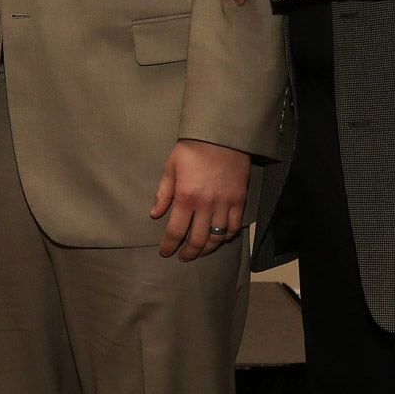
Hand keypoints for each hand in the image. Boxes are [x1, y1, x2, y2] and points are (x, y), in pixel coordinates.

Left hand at [150, 139, 250, 260]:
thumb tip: (154, 215)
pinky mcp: (239, 200)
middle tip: (183, 257)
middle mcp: (206, 204)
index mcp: (185, 196)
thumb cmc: (192, 149)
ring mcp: (225, 204)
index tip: (165, 253)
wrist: (221, 135)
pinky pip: (234, 226)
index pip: (176, 231)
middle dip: (188, 253)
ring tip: (200, 252)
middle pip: (198, 240)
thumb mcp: (171, 167)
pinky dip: (227, 236)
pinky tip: (220, 238)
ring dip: (207, 249)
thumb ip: (163, 193)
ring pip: (217, 237)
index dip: (169, 246)